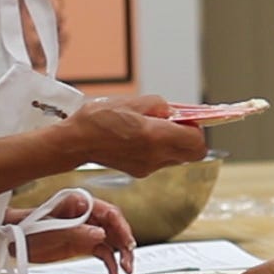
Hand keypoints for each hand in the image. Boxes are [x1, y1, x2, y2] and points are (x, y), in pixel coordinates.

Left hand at [9, 192, 136, 273]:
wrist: (13, 240)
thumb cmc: (28, 228)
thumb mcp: (52, 230)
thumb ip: (77, 231)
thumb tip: (100, 234)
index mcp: (80, 203)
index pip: (109, 212)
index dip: (122, 227)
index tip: (127, 242)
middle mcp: (87, 214)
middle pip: (115, 227)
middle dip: (125, 244)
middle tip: (129, 260)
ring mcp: (86, 229)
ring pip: (112, 241)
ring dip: (120, 255)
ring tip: (125, 270)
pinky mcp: (83, 244)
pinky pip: (102, 252)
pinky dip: (109, 263)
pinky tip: (113, 273)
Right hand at [66, 94, 206, 176]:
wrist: (76, 141)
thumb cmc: (100, 119)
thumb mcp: (134, 101)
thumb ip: (161, 106)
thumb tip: (175, 112)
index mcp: (156, 137)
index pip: (197, 142)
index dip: (197, 128)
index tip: (188, 118)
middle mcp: (155, 156)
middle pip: (192, 153)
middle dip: (190, 137)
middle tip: (177, 123)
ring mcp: (148, 167)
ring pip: (177, 157)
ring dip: (174, 143)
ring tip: (155, 128)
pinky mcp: (139, 172)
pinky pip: (160, 160)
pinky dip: (159, 149)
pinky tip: (142, 137)